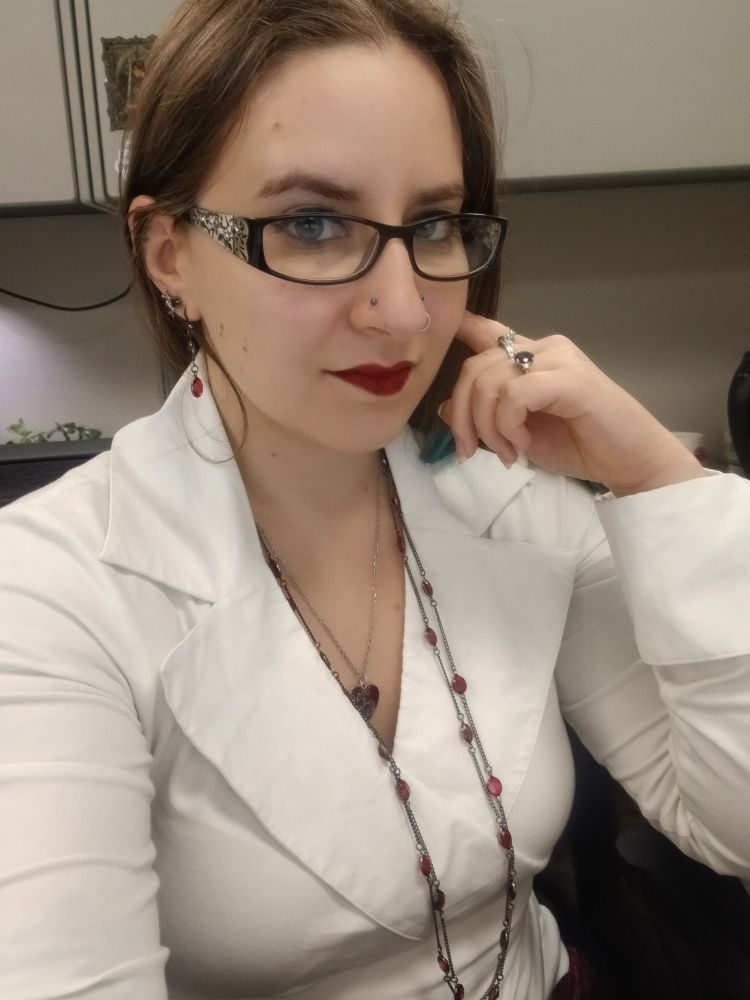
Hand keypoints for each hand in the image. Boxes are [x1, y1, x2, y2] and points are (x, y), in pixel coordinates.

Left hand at [439, 312, 705, 495]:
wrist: (631, 461)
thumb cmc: (581, 446)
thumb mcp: (519, 433)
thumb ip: (487, 416)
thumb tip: (443, 408)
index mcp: (532, 356)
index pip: (486, 332)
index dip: (458, 328)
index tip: (434, 338)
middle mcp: (543, 348)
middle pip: (474, 367)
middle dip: (463, 416)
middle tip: (473, 451)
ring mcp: (558, 359)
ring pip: (489, 381)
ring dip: (487, 427)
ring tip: (508, 453)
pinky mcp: (570, 379)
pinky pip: (515, 395)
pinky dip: (508, 424)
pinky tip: (523, 443)